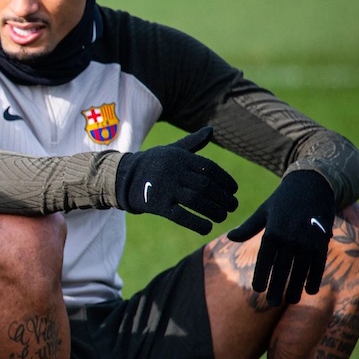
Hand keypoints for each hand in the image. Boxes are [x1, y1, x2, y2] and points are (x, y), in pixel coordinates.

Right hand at [115, 127, 238, 234]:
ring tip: (223, 216)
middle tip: (233, 206)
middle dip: (223, 198)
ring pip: (196, 201)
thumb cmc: (153, 163)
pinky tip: (207, 228)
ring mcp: (165, 189)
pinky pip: (181, 216)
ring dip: (214, 211)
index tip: (234, 190)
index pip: (210, 169)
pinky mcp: (157, 205)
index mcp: (180, 158)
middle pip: (205, 186)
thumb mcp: (172, 150)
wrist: (124, 177)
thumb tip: (211, 129)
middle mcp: (174, 172)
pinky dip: (196, 223)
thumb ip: (193, 142)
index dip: (225, 180)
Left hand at [227, 169, 335, 305]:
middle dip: (277, 287)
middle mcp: (290, 238)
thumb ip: (248, 227)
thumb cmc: (283, 198)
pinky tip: (310, 290)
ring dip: (295, 287)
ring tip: (290, 301)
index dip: (261, 276)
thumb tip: (230, 237)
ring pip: (300, 269)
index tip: (257, 290)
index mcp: (272, 232)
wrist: (313, 183)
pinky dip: (315, 277)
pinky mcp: (322, 240)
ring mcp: (307, 240)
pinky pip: (318, 263)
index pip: (264, 260)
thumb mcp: (263, 210)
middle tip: (271, 303)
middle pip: (282, 269)